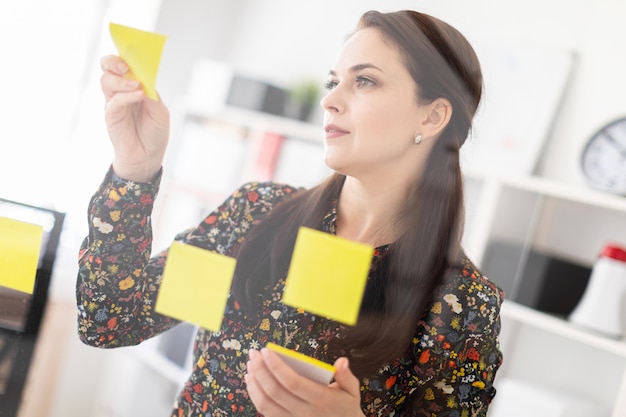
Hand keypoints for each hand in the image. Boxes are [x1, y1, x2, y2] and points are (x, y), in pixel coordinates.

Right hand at [99, 55, 169, 181]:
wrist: (147, 156)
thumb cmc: (154, 134)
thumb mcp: (160, 111)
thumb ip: (151, 94)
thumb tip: (144, 79)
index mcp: (134, 86)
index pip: (125, 64)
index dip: (126, 55)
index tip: (133, 52)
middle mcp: (122, 91)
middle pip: (108, 66)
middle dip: (115, 62)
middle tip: (126, 68)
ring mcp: (114, 102)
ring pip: (107, 80)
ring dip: (122, 80)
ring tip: (137, 87)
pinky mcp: (111, 114)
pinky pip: (114, 100)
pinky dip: (126, 95)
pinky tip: (138, 96)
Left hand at [245, 348, 364, 416]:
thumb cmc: (345, 407)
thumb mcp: (352, 391)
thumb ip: (346, 376)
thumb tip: (341, 362)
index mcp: (321, 400)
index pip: (293, 382)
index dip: (277, 366)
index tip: (266, 350)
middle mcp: (305, 412)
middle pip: (275, 391)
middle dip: (261, 369)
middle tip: (254, 353)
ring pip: (266, 403)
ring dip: (254, 382)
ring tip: (251, 363)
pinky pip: (265, 411)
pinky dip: (255, 395)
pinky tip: (251, 380)